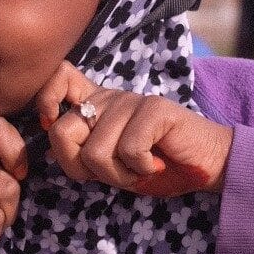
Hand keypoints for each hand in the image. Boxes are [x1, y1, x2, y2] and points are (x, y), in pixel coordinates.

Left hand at [35, 62, 232, 196]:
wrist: (207, 166)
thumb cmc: (157, 167)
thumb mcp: (111, 164)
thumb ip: (82, 151)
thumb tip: (50, 136)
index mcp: (95, 105)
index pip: (58, 78)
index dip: (46, 101)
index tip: (52, 124)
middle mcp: (108, 98)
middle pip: (62, 133)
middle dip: (84, 168)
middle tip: (116, 172)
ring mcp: (130, 101)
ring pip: (95, 152)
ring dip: (120, 175)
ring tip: (142, 168)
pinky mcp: (154, 109)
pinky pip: (129, 150)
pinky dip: (142, 169)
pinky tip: (157, 163)